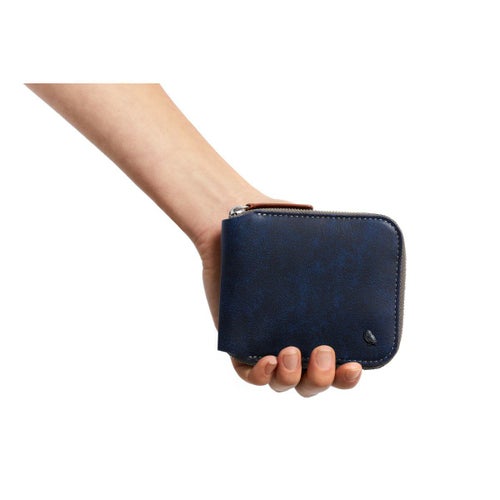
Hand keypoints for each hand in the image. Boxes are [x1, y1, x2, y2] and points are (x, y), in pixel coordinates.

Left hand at [196, 220, 361, 396]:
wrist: (231, 232)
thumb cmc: (272, 237)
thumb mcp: (308, 243)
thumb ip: (331, 246)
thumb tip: (355, 242)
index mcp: (316, 328)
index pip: (337, 367)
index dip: (347, 377)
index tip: (355, 365)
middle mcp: (294, 340)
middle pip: (312, 382)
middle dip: (322, 377)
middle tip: (323, 351)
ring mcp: (266, 344)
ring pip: (283, 382)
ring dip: (291, 377)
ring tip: (289, 351)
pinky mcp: (238, 343)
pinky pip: (248, 373)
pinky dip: (260, 375)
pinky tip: (267, 360)